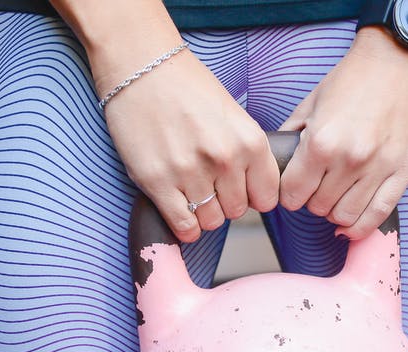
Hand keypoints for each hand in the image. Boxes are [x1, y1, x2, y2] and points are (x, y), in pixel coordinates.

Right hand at [97, 43, 279, 242]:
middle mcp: (224, 159)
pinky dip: (184, 226)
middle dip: (225, 202)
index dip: (253, 195)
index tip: (240, 188)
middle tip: (209, 183)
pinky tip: (180, 208)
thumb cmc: (187, 87)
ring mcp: (190, 172)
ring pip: (211, 222)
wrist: (141, 68)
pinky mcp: (157, 182)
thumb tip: (255, 190)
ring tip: (191, 190)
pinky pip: (183, 226)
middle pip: (237, 211)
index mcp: (249, 141)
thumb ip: (248, 152)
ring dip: (203, 213)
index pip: (266, 197)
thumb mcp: (233, 114)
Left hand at [278, 27, 407, 239]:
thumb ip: (293, 135)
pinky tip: (352, 223)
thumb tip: (279, 161)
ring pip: (346, 216)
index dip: (289, 194)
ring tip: (336, 197)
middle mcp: (349, 160)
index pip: (293, 194)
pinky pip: (379, 214)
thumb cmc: (356, 78)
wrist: (400, 59)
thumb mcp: (312, 102)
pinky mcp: (403, 172)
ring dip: (335, 212)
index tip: (293, 189)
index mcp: (321, 142)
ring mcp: (379, 168)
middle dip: (312, 201)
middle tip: (316, 188)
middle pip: (318, 208)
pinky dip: (361, 226)